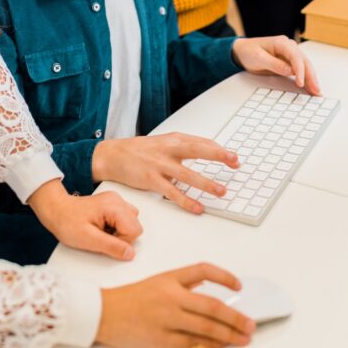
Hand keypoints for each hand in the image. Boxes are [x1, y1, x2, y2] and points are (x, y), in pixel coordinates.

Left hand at [28, 180, 142, 260]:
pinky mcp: (112, 204)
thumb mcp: (88, 240)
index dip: (122, 242)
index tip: (104, 242)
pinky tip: (103, 228)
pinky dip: (116, 227)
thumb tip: (130, 254)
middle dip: (121, 237)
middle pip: (135, 225)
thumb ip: (111, 247)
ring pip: (131, 222)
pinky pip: (123, 219)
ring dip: (120, 232)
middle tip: (102, 237)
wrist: (56, 210)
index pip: (134, 230)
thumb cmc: (67, 223)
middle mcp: (117, 200)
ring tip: (102, 232)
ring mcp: (115, 200)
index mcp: (113, 206)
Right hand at [92, 133, 239, 214]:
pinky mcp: (151, 180)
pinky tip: (197, 208)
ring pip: (187, 175)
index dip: (219, 150)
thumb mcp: (164, 143)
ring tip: (221, 191)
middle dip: (218, 156)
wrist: (113, 155)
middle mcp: (168, 149)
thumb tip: (209, 151)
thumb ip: (185, 147)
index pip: (202, 142)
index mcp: (174, 139)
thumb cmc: (141, 150)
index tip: (234, 158)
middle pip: (197, 150)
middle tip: (234, 162)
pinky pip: (172, 192)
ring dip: (206, 184)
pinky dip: (186, 201)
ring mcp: (159, 165)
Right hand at [96, 263, 254, 347]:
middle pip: (212, 305)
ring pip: (206, 326)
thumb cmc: (130, 298)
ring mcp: (167, 318)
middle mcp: (171, 296)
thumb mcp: (158, 281)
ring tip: (243, 337)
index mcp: (170, 278)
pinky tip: (222, 346)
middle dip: (235, 316)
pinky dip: (210, 345)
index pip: (204, 270)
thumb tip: (205, 285)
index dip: (224, 277)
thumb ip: (182, 282)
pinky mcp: (162, 339)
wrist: (104, 313)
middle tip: (251, 323)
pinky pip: (192, 343)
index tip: (239, 286)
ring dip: (229, 333)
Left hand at [231, 36, 320, 95]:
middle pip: (304, 62)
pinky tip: (311, 88)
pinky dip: (306, 79)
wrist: (242, 51)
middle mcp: (289, 47)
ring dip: (311, 79)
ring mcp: (290, 55)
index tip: (301, 82)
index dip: (300, 70)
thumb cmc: (249, 51)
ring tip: (317, 92)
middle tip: (316, 90)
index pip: (296, 56)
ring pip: (305, 66)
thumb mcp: (258, 58)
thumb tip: (290, 71)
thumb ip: (274, 64)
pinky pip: (300, 71)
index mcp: (282, 43)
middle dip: (311, 76)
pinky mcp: (289, 63)